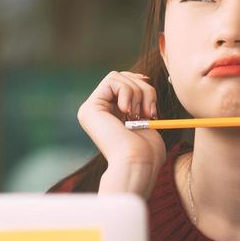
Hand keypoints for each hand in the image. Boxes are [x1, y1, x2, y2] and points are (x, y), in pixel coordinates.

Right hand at [76, 70, 166, 197]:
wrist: (138, 163)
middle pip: (120, 77)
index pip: (121, 83)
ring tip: (141, 116)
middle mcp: (97, 112)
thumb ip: (142, 99)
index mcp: (110, 116)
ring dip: (138, 93)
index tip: (150, 89)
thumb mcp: (147, 119)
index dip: (137, 81)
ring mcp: (91, 110)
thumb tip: (144, 78)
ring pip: (118, 77)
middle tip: (149, 112)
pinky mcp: (89, 108)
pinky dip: (128, 92)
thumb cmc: (148, 151)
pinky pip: (112, 81)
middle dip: (142, 89)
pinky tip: (128, 113)